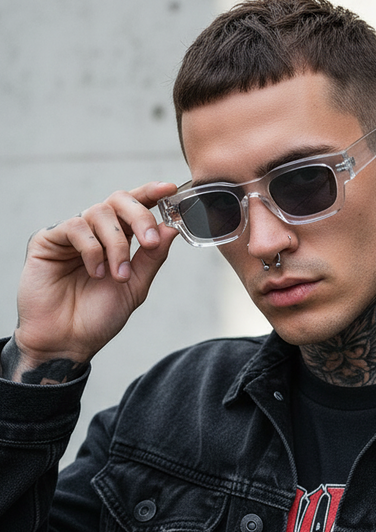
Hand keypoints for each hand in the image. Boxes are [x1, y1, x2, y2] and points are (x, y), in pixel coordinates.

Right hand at [13, 181, 178, 371]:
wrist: (68, 341)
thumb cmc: (100, 316)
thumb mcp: (136, 286)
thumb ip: (152, 257)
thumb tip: (171, 228)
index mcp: (119, 239)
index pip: (135, 206)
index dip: (151, 193)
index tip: (169, 190)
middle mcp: (96, 232)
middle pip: (119, 200)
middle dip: (140, 216)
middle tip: (150, 242)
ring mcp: (72, 234)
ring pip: (99, 212)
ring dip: (117, 244)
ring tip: (118, 275)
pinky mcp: (48, 240)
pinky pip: (75, 227)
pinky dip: (92, 249)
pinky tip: (95, 272)